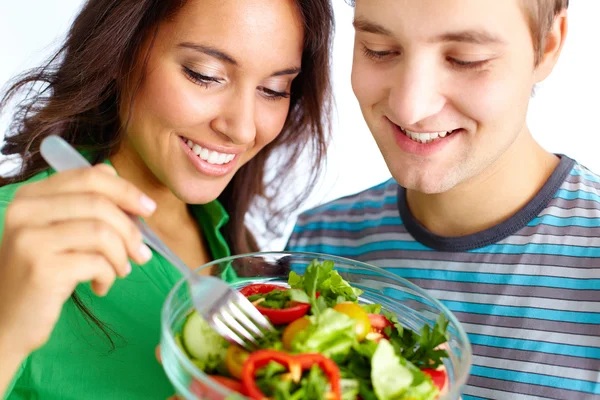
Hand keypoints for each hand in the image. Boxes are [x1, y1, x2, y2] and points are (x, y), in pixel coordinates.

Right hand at [0, 164, 155, 359]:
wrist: (7, 320)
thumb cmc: (43, 273)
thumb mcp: (58, 231)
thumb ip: (82, 201)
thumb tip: (112, 171)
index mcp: (31, 196)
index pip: (88, 177)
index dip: (126, 190)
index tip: (149, 209)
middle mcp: (25, 212)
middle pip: (99, 204)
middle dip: (131, 229)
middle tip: (141, 253)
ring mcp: (30, 240)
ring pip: (102, 233)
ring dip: (122, 256)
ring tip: (120, 271)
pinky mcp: (41, 269)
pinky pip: (96, 262)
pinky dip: (109, 275)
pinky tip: (101, 286)